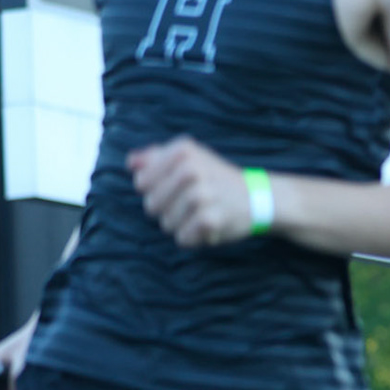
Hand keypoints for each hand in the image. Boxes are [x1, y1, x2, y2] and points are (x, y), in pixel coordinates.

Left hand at [128, 137, 255, 247]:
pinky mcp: (210, 219)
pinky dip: (191, 238)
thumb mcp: (190, 157)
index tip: (175, 189)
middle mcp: (191, 170)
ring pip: (166, 223)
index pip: (141, 182)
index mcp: (182, 151)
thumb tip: (131, 163)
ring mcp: (201, 195)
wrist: (258, 197)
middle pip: (151, 205)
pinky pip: (182, 238)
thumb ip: (156, 156)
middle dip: (167, 211)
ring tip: (198, 216)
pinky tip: (205, 229)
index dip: (154, 191)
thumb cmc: (217, 178)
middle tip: (190, 206)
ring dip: (180, 226)